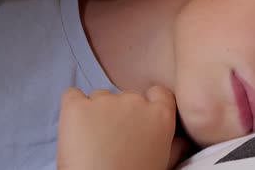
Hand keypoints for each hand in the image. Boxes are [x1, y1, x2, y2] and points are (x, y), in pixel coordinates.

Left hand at [57, 86, 177, 169]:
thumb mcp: (163, 162)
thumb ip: (174, 146)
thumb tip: (183, 141)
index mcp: (160, 115)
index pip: (157, 93)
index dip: (147, 103)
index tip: (138, 119)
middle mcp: (135, 101)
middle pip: (125, 96)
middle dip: (118, 113)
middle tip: (111, 140)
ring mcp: (105, 101)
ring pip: (98, 97)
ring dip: (95, 112)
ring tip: (91, 142)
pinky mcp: (76, 107)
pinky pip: (71, 96)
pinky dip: (72, 109)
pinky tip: (74, 130)